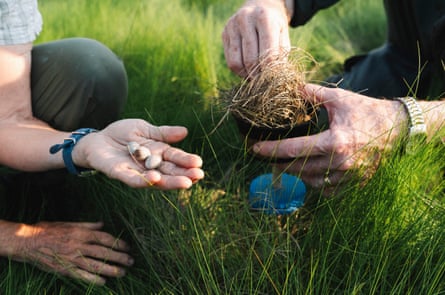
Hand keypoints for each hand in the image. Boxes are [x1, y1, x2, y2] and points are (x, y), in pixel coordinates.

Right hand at [8, 221, 132, 285]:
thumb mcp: (69, 223)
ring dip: (111, 269)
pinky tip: (104, 282)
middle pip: (104, 252)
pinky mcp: (65, 269)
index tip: (128, 247)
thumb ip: (87, 224)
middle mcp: (79, 245)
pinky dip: (93, 279)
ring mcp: (72, 258)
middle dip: (120, 257)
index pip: (105, 238)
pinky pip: (82, 275)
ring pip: (96, 265)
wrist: (28, 241)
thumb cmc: (49, 230)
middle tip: (131, 261)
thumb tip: (102, 224)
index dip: (118, 243)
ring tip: (123, 272)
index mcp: (81, 233)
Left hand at [73, 119, 203, 189]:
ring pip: (154, 179)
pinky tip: (154, 179)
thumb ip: (163, 133)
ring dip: (169, 182)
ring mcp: (135, 171)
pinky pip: (131, 178)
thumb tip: (185, 131)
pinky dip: (142, 179)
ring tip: (184, 183)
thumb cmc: (123, 134)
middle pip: (169, 172)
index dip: (187, 161)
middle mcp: (150, 165)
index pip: (175, 158)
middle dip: (183, 175)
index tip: (199, 163)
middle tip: (198, 176)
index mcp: (158, 153)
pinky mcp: (119, 172)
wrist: (97, 139)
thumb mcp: (144, 129)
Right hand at [222, 0, 290, 76]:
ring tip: (254, 77)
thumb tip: (272, 78)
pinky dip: (239, 70)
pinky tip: (247, 70)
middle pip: (250, 59)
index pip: (267, 54)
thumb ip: (280, 56)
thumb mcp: (283, 37)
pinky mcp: (224, 33)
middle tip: (263, 81)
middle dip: (257, 75)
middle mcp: (246, 19)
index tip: (272, 79)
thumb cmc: (275, 27)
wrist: (260, 7)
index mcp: (265, 19)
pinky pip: (229, 60)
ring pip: (237, 62)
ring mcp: (232, 26)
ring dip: (246, 74)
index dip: (269, 71)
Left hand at [252, 84, 406, 192]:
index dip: (270, 150)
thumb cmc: (367, 111)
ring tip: (285, 162)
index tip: (254, 148)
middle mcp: (341, 164)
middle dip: (279, 163)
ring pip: (311, 182)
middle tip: (265, 156)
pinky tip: (308, 171)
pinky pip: (326, 190)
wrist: (399, 129)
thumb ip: (311, 94)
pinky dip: (314, 182)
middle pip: (298, 169)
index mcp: (335, 143)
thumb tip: (289, 88)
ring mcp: (348, 177)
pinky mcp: (354, 184)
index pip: (293, 150)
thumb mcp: (338, 98)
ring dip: (296, 173)